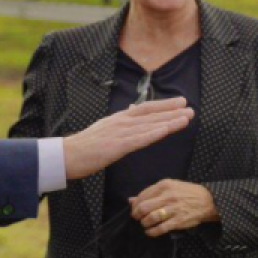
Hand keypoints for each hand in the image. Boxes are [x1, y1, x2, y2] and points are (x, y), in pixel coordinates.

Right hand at [62, 97, 193, 180]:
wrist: (67, 155)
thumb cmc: (85, 146)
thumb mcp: (104, 129)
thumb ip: (120, 123)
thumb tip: (132, 112)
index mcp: (119, 119)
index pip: (145, 109)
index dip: (164, 105)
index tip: (180, 102)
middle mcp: (121, 122)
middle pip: (151, 114)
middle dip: (172, 112)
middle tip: (191, 108)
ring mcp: (119, 133)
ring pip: (149, 125)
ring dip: (169, 121)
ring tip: (186, 118)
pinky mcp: (116, 146)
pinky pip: (139, 139)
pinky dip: (154, 134)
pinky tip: (166, 131)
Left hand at [130, 179, 219, 236]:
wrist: (207, 200)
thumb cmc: (186, 192)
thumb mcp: (169, 187)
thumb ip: (151, 193)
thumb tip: (131, 200)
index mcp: (164, 185)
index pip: (143, 196)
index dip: (135, 205)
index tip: (135, 210)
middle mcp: (168, 196)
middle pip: (144, 207)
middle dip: (137, 215)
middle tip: (138, 218)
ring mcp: (173, 209)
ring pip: (151, 218)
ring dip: (144, 223)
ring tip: (145, 224)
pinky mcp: (178, 221)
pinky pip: (160, 228)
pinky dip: (152, 232)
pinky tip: (150, 232)